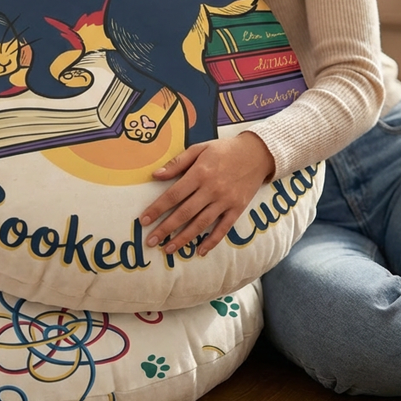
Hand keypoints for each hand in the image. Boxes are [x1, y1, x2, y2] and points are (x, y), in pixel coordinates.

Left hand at [140, 133, 274, 255]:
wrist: (257, 153)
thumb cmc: (224, 150)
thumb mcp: (199, 148)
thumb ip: (177, 162)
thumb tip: (156, 175)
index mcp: (199, 173)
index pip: (174, 195)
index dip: (157, 208)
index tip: (143, 220)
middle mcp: (211, 189)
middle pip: (184, 213)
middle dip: (166, 228)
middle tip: (151, 241)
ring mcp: (225, 201)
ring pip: (201, 223)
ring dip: (184, 238)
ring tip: (169, 249)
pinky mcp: (237, 209)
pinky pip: (223, 228)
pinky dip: (212, 241)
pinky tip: (200, 251)